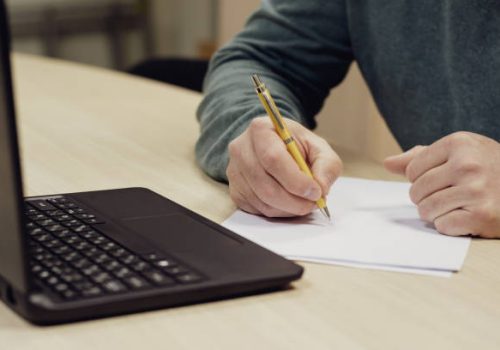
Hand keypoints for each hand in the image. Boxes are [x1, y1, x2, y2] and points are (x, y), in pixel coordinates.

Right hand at [226, 116, 341, 216]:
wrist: (275, 145)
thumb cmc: (296, 145)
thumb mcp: (318, 147)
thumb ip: (326, 165)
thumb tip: (321, 188)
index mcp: (260, 130)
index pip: (273, 159)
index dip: (296, 180)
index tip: (315, 191)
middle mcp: (241, 149)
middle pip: (266, 186)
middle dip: (294, 201)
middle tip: (314, 203)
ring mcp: (234, 172)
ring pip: (262, 201)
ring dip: (289, 209)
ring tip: (304, 202)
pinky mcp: (235, 190)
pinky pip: (257, 210)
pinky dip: (278, 212)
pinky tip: (288, 202)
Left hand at [384, 132, 499, 237]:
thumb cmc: (488, 167)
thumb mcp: (459, 152)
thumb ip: (420, 157)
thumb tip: (387, 163)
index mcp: (458, 143)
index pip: (412, 170)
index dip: (421, 178)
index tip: (441, 179)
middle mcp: (467, 165)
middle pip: (416, 191)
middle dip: (425, 198)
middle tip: (448, 195)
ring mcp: (476, 191)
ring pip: (426, 210)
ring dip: (435, 214)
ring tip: (454, 206)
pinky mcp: (482, 216)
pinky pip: (443, 226)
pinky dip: (449, 226)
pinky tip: (465, 217)